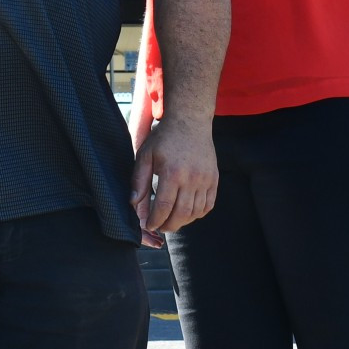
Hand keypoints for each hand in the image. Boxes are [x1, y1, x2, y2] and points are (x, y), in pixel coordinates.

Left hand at [131, 118, 216, 237]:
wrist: (190, 120)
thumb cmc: (164, 138)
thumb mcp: (146, 155)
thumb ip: (139, 180)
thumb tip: (133, 203)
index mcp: (172, 173)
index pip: (164, 207)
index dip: (156, 220)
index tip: (149, 225)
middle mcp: (192, 178)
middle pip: (181, 214)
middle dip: (169, 226)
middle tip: (160, 227)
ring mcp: (206, 179)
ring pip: (196, 212)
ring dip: (183, 222)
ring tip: (172, 221)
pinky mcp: (214, 179)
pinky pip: (208, 205)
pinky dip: (198, 214)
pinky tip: (188, 212)